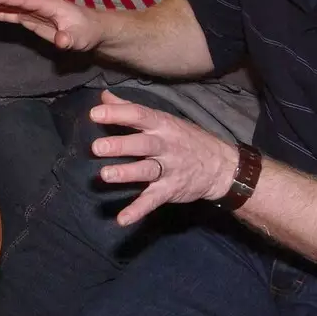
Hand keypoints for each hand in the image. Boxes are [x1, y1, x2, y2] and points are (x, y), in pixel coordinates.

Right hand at [0, 0, 105, 51]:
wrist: (93, 31)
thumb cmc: (87, 31)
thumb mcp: (80, 38)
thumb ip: (68, 39)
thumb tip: (61, 41)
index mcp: (47, 3)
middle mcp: (37, 4)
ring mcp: (33, 11)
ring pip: (7, 4)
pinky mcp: (30, 19)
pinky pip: (10, 14)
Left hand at [85, 91, 240, 226]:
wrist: (221, 166)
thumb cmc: (186, 139)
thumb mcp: (163, 119)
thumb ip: (131, 108)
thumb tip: (104, 96)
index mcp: (162, 125)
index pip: (139, 115)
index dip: (117, 113)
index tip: (95, 113)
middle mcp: (165, 145)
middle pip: (142, 144)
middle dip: (120, 145)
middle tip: (97, 147)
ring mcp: (169, 169)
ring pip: (146, 170)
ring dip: (126, 173)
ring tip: (105, 175)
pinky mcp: (170, 190)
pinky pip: (152, 200)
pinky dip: (138, 210)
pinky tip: (122, 219)